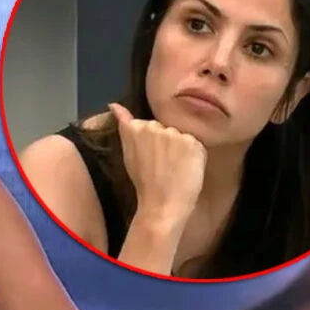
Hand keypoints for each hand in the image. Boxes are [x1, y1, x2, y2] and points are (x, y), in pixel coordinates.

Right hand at [109, 103, 206, 221]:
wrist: (162, 204)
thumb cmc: (144, 182)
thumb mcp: (128, 153)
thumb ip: (124, 126)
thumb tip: (114, 104)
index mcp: (136, 128)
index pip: (147, 126)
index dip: (150, 144)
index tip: (149, 158)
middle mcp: (154, 126)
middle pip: (164, 129)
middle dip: (165, 143)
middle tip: (161, 166)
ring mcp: (173, 133)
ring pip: (180, 136)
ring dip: (180, 149)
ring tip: (174, 169)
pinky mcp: (192, 142)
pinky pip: (195, 145)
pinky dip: (194, 156)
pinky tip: (186, 170)